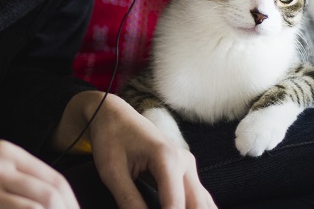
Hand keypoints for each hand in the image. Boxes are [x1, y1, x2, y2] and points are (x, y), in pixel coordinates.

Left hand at [52, 91, 216, 208]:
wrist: (113, 114)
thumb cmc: (110, 138)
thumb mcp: (112, 172)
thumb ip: (128, 200)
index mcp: (167, 158)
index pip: (174, 205)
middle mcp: (184, 161)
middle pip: (197, 205)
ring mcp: (188, 166)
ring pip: (203, 203)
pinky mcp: (185, 171)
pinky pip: (199, 198)